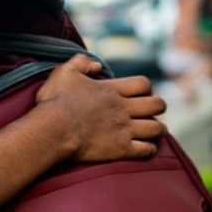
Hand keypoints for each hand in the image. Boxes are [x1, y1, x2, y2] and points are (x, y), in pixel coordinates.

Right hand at [31, 57, 167, 163]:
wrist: (52, 131)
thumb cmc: (55, 102)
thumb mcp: (63, 72)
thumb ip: (80, 62)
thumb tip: (95, 63)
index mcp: (111, 90)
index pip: (143, 84)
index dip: (146, 88)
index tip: (141, 93)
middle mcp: (122, 108)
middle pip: (156, 105)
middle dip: (158, 107)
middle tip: (153, 111)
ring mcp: (124, 130)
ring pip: (156, 128)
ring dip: (159, 129)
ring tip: (157, 131)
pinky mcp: (121, 149)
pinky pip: (146, 150)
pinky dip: (150, 149)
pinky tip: (146, 148)